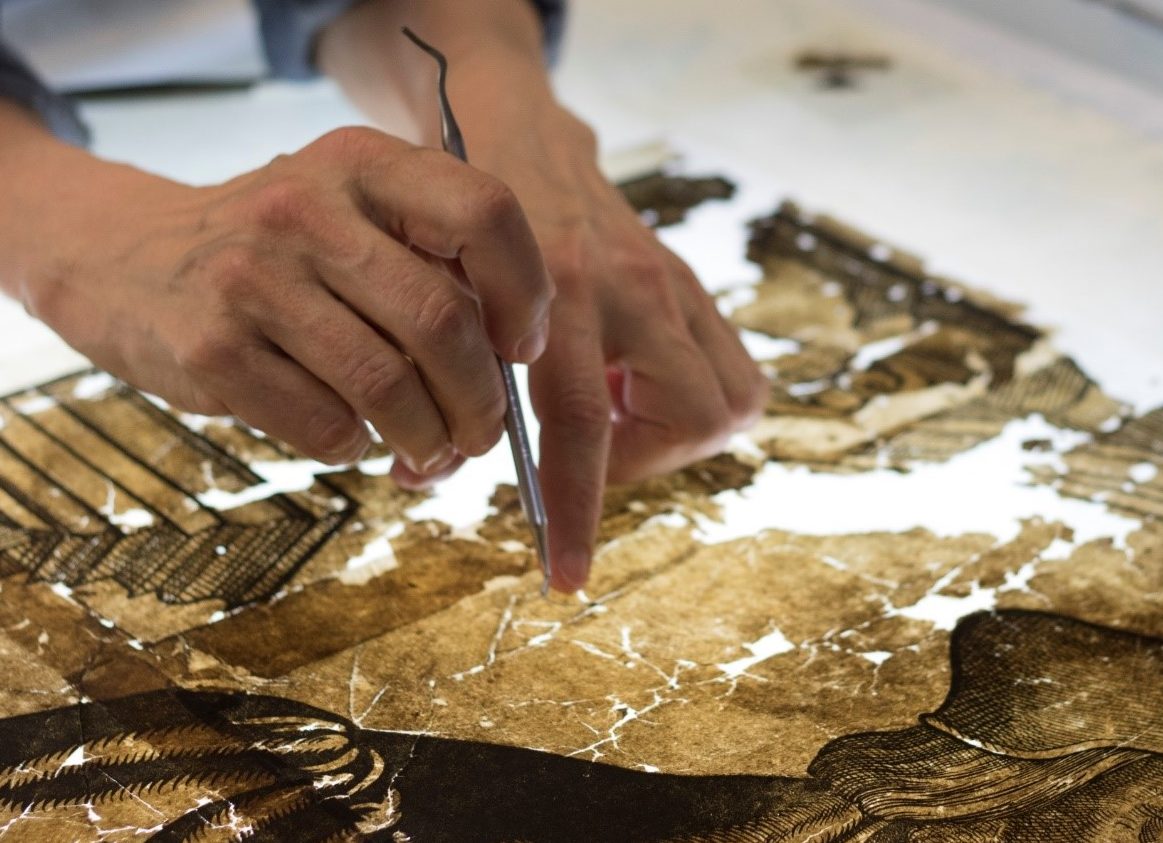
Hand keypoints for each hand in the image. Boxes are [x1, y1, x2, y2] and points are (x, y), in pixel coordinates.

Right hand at [3, 121, 553, 471]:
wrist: (127, 259)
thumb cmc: (275, 251)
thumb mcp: (350, 214)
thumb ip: (429, 261)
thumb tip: (514, 360)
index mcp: (362, 162)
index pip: (484, 213)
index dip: (524, 293)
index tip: (522, 347)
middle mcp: (307, 207)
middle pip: (441, 320)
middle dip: (481, 400)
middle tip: (483, 432)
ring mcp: (252, 277)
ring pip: (387, 385)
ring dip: (427, 438)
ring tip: (429, 449)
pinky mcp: (213, 349)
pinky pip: (325, 425)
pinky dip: (357, 446)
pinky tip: (354, 434)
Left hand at [477, 106, 767, 590]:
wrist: (525, 142)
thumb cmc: (476, 229)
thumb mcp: (451, 298)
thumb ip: (445, 389)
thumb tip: (421, 479)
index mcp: (564, 293)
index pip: (582, 426)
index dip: (576, 511)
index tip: (567, 575)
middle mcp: (635, 288)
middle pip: (692, 421)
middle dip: (641, 464)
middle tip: (591, 448)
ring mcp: (676, 286)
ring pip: (732, 402)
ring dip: (673, 436)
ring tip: (617, 414)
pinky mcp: (693, 286)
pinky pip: (734, 374)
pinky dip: (690, 405)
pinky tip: (636, 386)